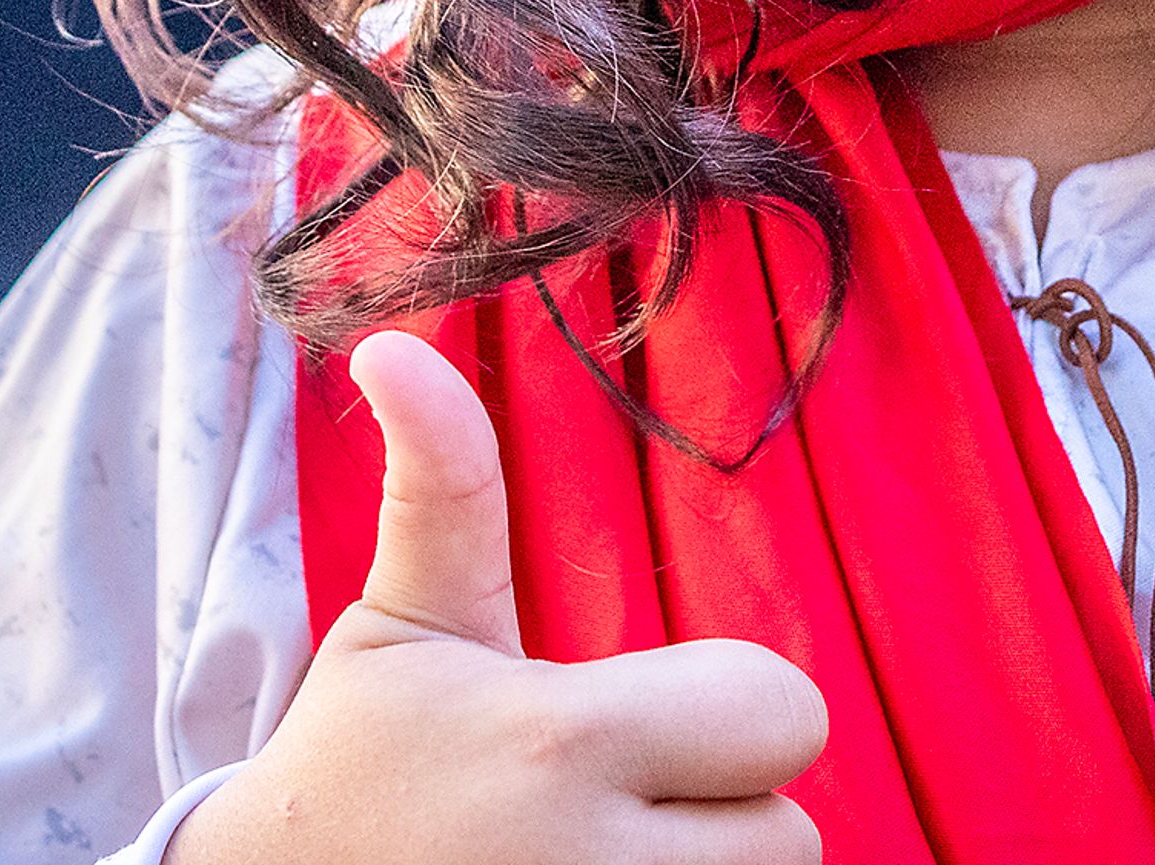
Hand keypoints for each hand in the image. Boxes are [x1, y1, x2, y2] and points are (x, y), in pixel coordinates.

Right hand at [171, 331, 827, 864]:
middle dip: (724, 809)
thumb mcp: (404, 625)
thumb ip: (442, 485)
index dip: (728, 709)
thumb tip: (393, 341)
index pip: (783, 710)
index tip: (639, 719)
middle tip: (623, 802)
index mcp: (560, 743)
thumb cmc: (361, 760)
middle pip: (793, 832)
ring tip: (604, 856)